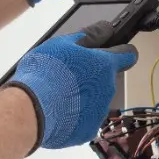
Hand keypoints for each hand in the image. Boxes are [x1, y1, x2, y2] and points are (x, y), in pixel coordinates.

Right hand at [6, 21, 138, 149]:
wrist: (30, 111)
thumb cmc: (45, 74)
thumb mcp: (63, 44)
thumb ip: (89, 35)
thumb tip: (106, 28)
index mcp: (104, 65)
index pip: (128, 55)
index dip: (123, 51)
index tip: (116, 52)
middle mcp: (108, 88)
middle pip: (105, 79)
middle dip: (91, 77)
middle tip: (67, 76)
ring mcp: (99, 112)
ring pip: (95, 100)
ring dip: (81, 97)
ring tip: (57, 95)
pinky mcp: (88, 130)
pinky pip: (84, 120)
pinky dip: (74, 116)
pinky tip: (58, 111)